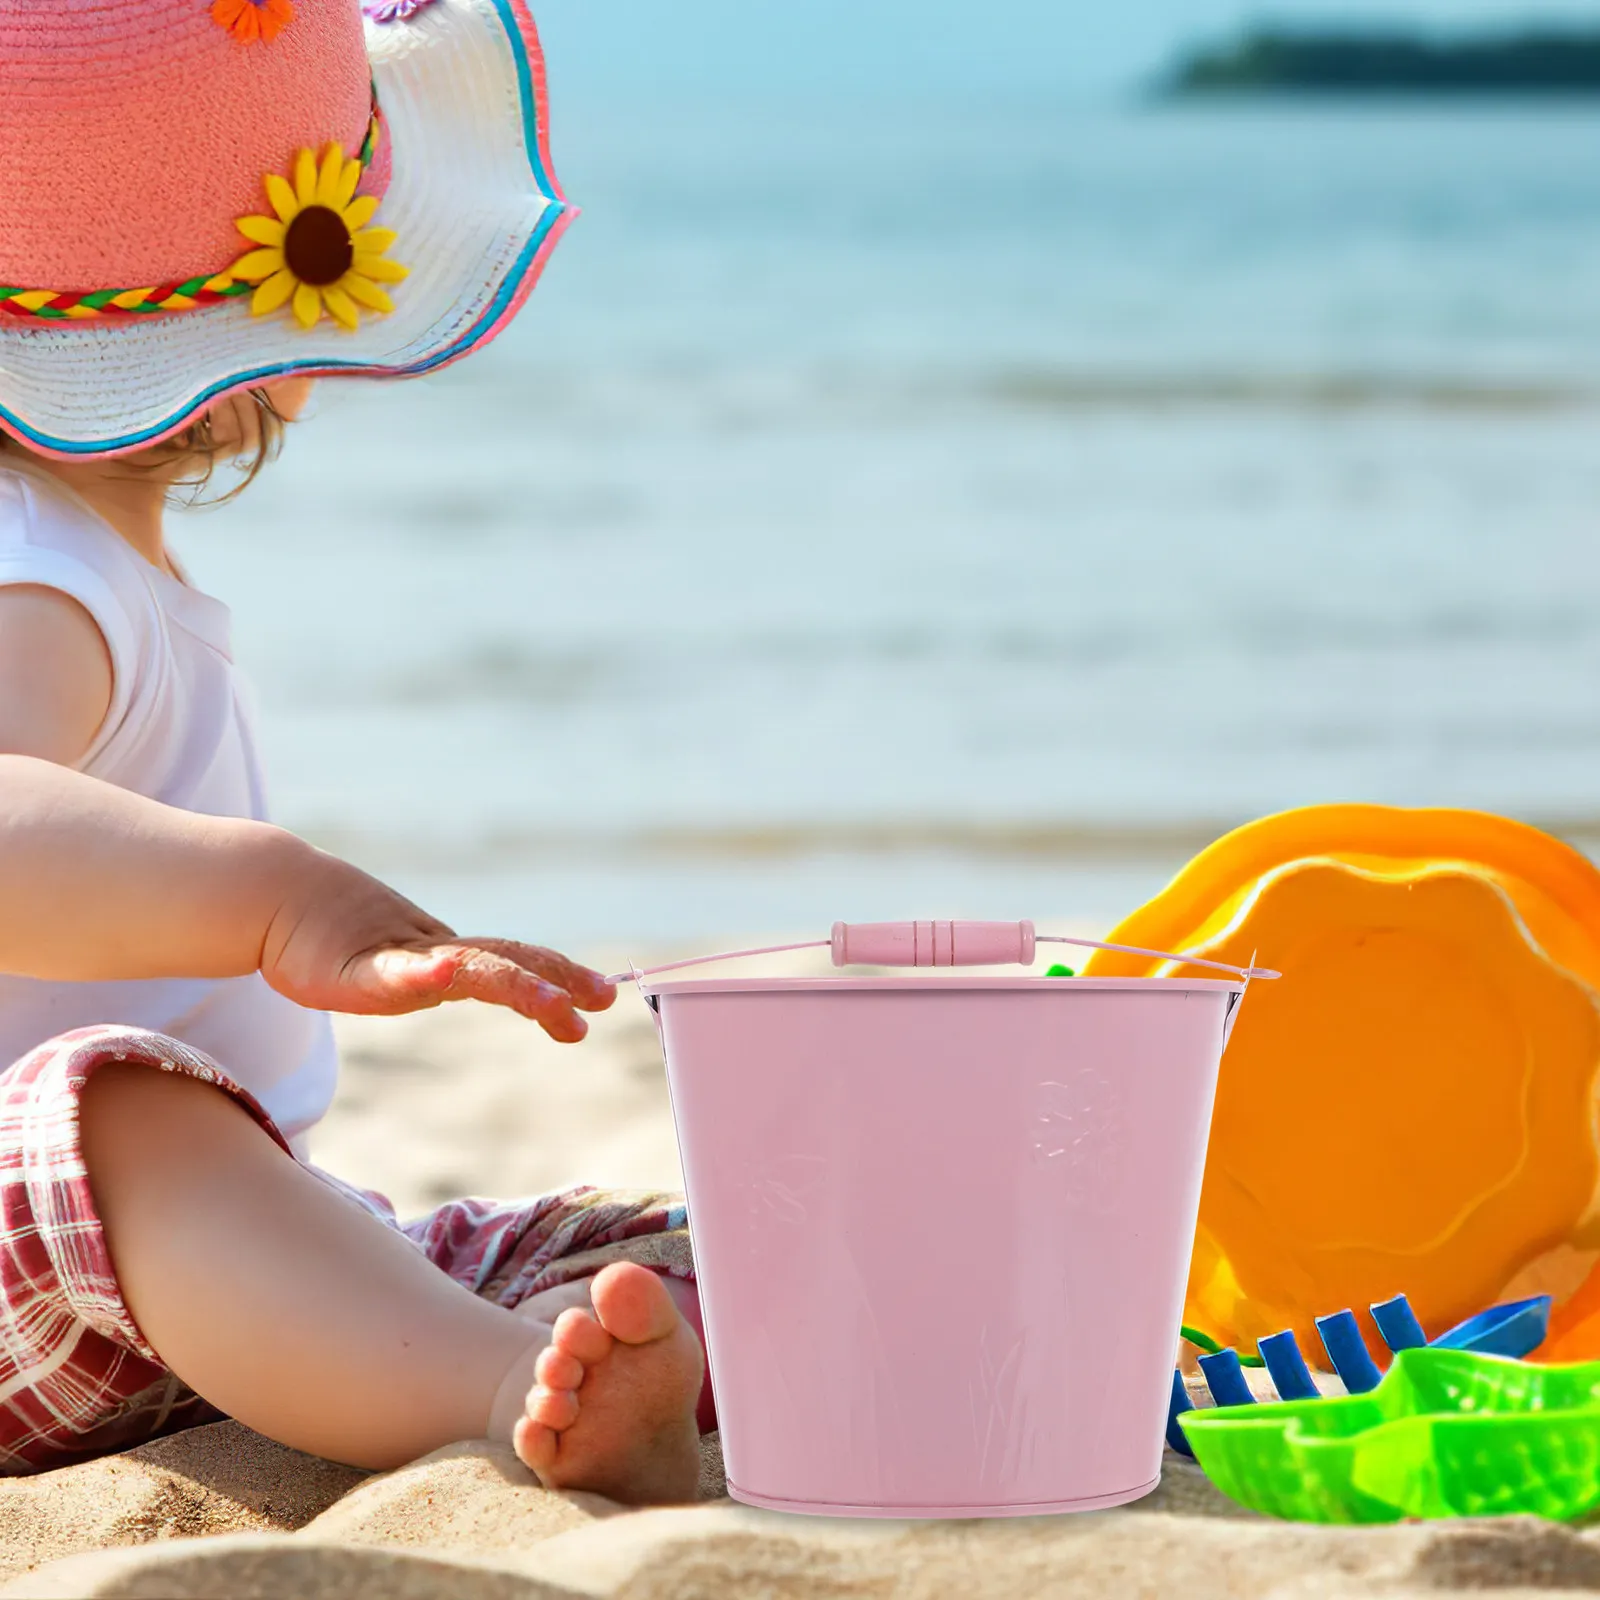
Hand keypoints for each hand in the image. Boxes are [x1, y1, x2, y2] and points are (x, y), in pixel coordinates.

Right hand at [259, 843, 614, 1040]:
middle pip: (508, 963)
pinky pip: (393, 975)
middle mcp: (435, 953)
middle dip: (558, 980)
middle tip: (602, 1000)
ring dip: (515, 984)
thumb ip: (434, 973)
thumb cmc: (336, 937)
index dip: (562, 975)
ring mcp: (398, 959)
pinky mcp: (354, 970)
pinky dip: (424, 974)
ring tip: (554, 1004)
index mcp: (449, 957)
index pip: (518, 962)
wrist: (279, 898)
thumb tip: (468, 978)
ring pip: (467, 970)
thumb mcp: (398, 966)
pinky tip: (444, 975)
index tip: (603, 996)